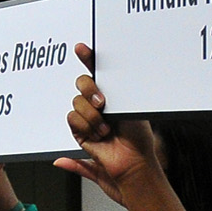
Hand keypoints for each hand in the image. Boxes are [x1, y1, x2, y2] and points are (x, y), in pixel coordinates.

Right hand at [60, 42, 157, 205]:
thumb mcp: (132, 107)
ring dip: (92, 116)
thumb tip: (106, 82)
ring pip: (77, 102)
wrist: (133, 163)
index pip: (98, 72)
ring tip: (106, 128)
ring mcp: (89, 117)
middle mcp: (99, 104)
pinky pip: (73, 118)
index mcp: (114, 95)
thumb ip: (118, 91)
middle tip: (103, 103)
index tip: (83, 48)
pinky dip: (86, 126)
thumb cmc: (139, 138)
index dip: (88, 58)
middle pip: (82, 82)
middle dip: (90, 90)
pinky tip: (99, 135)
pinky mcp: (80, 131)